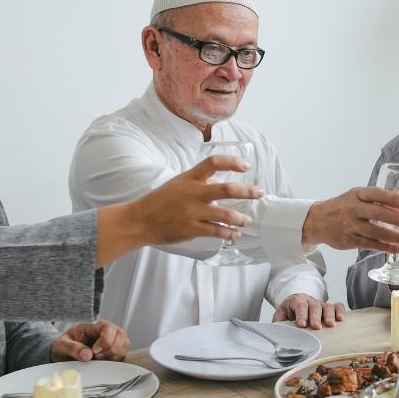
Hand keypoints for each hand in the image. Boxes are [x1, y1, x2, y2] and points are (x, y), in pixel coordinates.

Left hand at [51, 319, 130, 361]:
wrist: (63, 354)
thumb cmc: (64, 346)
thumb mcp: (61, 345)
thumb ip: (72, 348)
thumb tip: (87, 355)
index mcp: (94, 325)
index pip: (108, 327)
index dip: (105, 340)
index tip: (94, 352)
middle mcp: (107, 331)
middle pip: (121, 335)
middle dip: (110, 349)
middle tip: (96, 357)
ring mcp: (113, 340)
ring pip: (125, 345)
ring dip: (114, 355)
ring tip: (99, 360)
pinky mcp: (116, 351)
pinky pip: (124, 354)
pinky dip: (116, 360)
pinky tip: (104, 362)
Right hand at [97, 155, 263, 266]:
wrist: (140, 220)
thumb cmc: (160, 200)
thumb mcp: (178, 183)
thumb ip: (199, 182)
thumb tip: (221, 184)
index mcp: (189, 178)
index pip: (213, 163)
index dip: (232, 162)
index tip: (246, 167)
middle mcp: (193, 193)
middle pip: (226, 189)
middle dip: (247, 191)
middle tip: (259, 193)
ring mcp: (192, 212)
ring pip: (224, 214)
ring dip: (240, 218)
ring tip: (247, 220)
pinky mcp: (191, 229)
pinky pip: (216, 232)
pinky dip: (228, 233)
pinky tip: (234, 235)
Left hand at [274, 293, 345, 328]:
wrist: (295, 305)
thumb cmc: (289, 313)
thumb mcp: (280, 316)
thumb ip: (278, 323)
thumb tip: (275, 333)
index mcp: (296, 301)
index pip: (299, 305)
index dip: (301, 314)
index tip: (302, 324)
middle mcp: (310, 301)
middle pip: (314, 306)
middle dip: (315, 316)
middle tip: (316, 327)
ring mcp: (320, 304)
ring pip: (327, 305)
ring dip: (329, 315)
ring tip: (331, 325)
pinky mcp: (329, 308)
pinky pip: (337, 306)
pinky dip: (340, 311)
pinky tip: (341, 319)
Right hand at [302, 187, 398, 252]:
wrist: (319, 220)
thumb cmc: (346, 206)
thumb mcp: (361, 197)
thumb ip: (386, 200)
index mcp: (357, 194)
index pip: (374, 193)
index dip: (389, 197)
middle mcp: (353, 208)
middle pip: (376, 213)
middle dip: (395, 218)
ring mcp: (350, 225)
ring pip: (375, 232)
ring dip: (394, 237)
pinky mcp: (349, 240)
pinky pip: (369, 245)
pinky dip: (384, 247)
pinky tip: (397, 249)